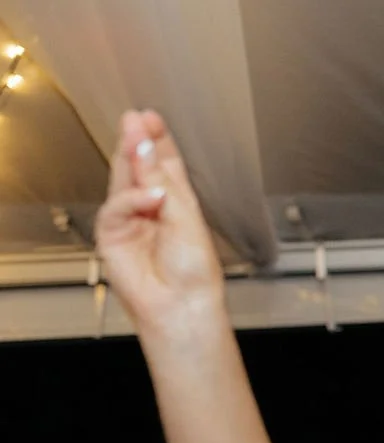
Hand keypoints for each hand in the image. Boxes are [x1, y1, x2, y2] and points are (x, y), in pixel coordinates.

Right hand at [94, 111, 224, 334]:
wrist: (182, 306)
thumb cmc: (194, 272)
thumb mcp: (186, 218)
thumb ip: (164, 183)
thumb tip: (145, 148)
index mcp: (177, 204)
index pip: (165, 165)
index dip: (157, 141)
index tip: (152, 118)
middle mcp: (152, 209)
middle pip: (140, 168)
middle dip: (137, 142)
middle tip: (136, 119)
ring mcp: (130, 220)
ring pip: (124, 181)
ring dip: (130, 158)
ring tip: (135, 136)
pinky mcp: (112, 235)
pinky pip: (117, 208)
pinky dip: (132, 200)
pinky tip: (150, 197)